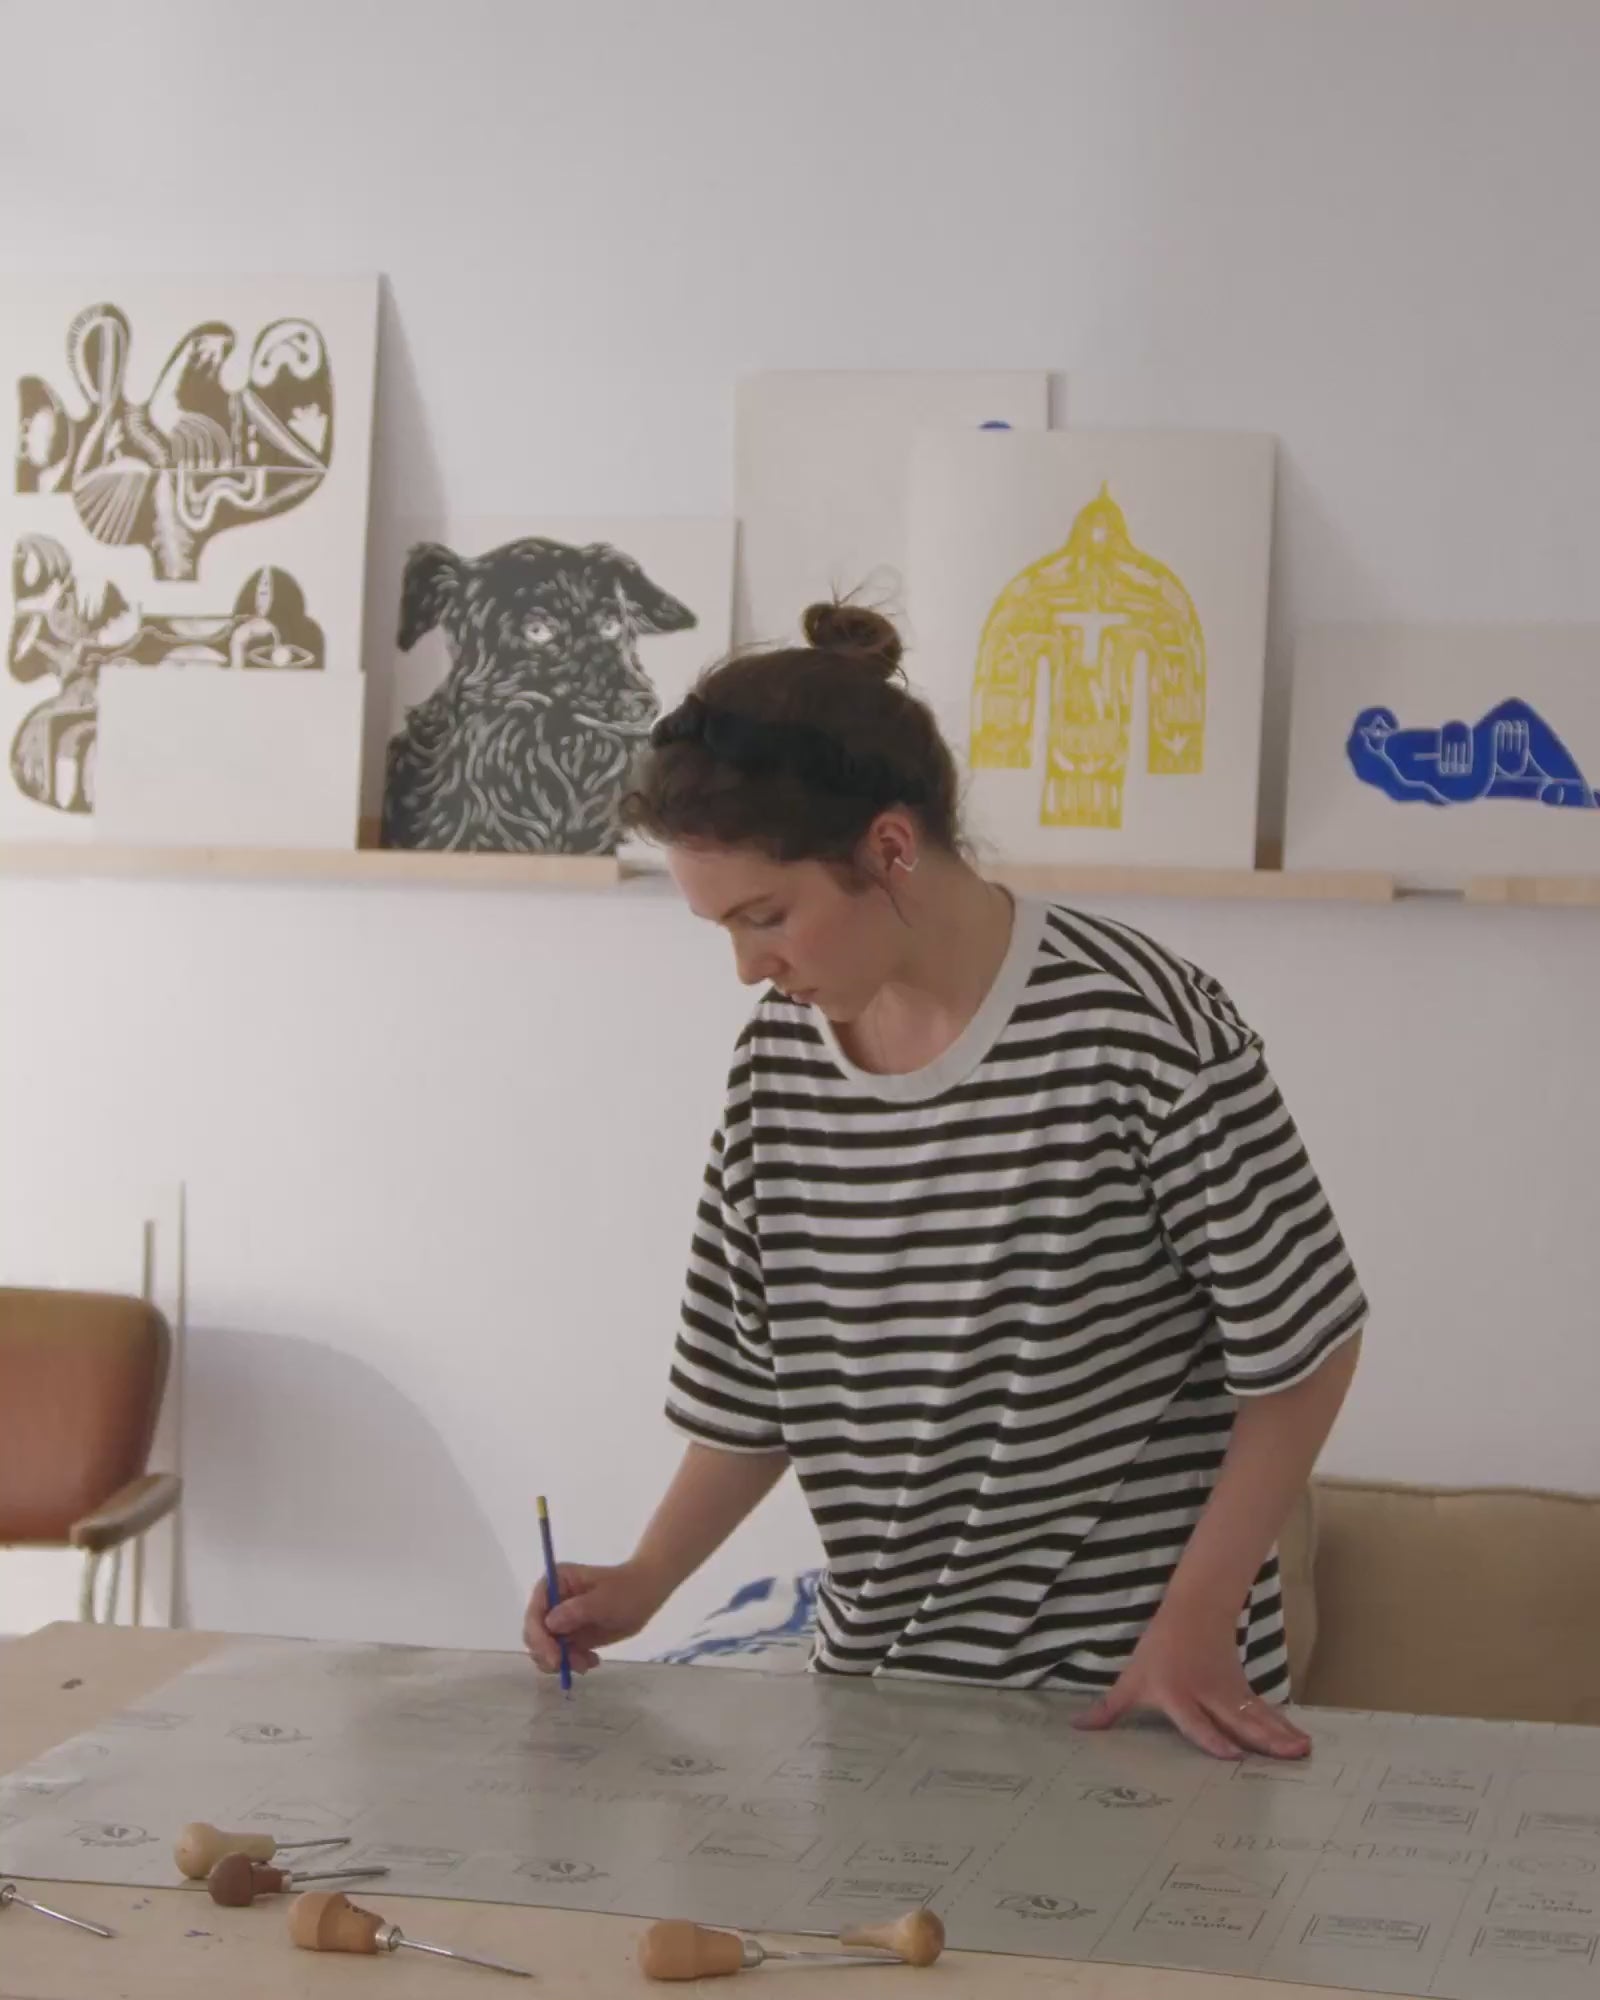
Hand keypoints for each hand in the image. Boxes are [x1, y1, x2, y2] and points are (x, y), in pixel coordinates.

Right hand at [522, 1560, 666, 1675]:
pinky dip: (573, 1662)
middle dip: (550, 1654)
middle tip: (573, 1665)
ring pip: (545, 1649)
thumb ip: (577, 1611)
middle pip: (534, 1634)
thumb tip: (550, 1623)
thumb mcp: (604, 1600)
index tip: (555, 1658)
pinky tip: (592, 1661)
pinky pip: (561, 1655)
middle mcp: (550, 1600)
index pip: (534, 1614)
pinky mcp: (570, 1634)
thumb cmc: (626, 1590)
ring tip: (587, 1663)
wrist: (646, 1594)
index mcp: (553, 1582)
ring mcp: (559, 1619)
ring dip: (563, 1661)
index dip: (539, 1638)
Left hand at [1074, 1609, 1312, 1761]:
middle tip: (1284, 1756)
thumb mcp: (1131, 1678)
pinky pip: (1264, 1711)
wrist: (1194, 1611)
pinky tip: (1301, 1741)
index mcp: (1177, 1695)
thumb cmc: (1158, 1650)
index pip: (1195, 1720)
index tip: (1230, 1756)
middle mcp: (1207, 1695)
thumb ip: (1109, 1709)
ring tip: (1302, 1751)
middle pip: (1235, 1719)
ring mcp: (1229, 1692)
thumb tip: (1079, 1729)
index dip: (1212, 1737)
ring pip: (1256, 1716)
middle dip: (1260, 1740)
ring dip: (1280, 1734)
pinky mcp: (1244, 1691)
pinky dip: (1283, 1726)